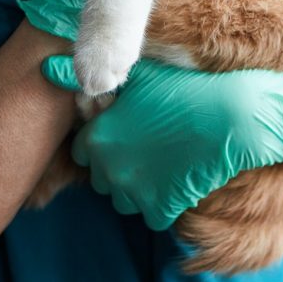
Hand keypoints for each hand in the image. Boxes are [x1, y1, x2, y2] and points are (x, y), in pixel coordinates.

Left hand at [42, 55, 282, 229]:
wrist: (232, 116)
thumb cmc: (186, 88)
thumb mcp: (141, 75)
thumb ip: (99, 75)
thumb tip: (50, 68)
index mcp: (98, 137)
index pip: (83, 149)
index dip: (104, 138)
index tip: (126, 129)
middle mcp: (109, 170)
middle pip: (102, 176)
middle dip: (118, 163)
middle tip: (148, 142)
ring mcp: (134, 193)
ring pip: (124, 198)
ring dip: (138, 184)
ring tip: (164, 158)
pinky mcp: (160, 209)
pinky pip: (152, 213)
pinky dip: (163, 200)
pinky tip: (179, 175)